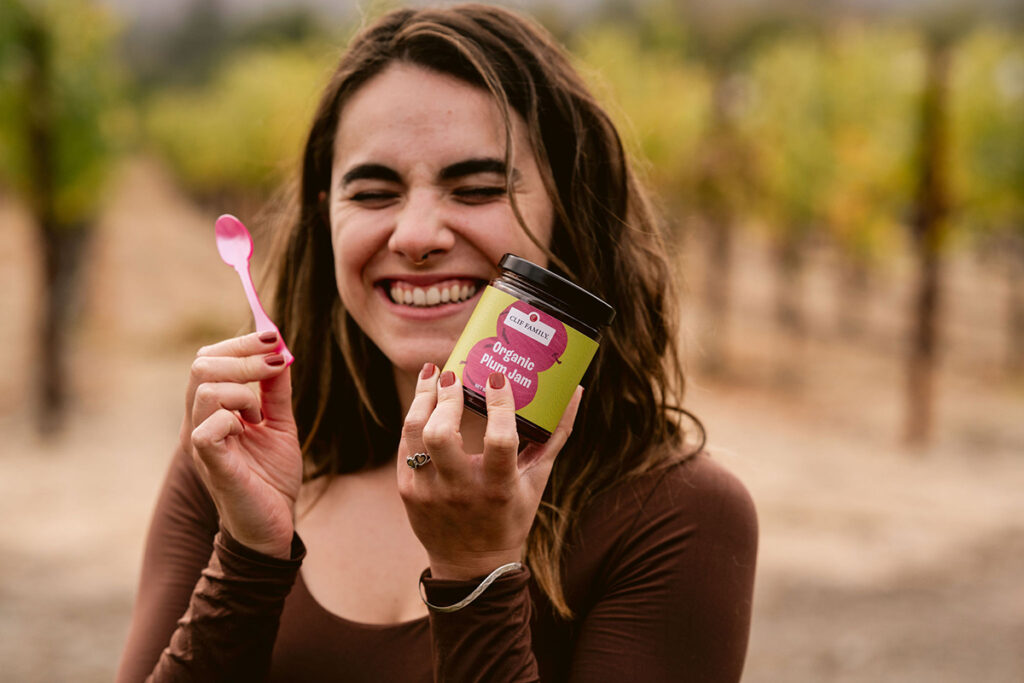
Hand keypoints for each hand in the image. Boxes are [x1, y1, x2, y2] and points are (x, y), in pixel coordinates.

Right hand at [182, 331, 300, 558]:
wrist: (274, 525)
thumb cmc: (271, 477)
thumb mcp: (279, 424)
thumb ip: (276, 391)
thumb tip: (281, 351)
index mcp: (212, 410)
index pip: (209, 359)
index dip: (241, 343)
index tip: (275, 337)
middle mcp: (199, 422)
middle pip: (202, 365)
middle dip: (245, 357)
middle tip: (276, 365)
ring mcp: (202, 443)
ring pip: (206, 389)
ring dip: (243, 390)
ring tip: (260, 414)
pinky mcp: (213, 465)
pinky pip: (209, 429)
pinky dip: (234, 419)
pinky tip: (251, 430)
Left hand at [396, 364, 581, 579]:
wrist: (471, 564)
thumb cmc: (511, 515)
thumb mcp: (538, 480)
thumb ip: (555, 435)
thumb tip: (576, 392)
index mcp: (499, 487)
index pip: (500, 440)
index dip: (499, 405)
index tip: (497, 377)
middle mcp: (460, 490)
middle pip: (441, 435)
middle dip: (445, 397)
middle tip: (454, 374)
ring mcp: (429, 492)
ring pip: (414, 434)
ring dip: (421, 399)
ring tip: (432, 375)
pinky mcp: (408, 492)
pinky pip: (405, 446)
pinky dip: (415, 419)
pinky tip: (424, 401)